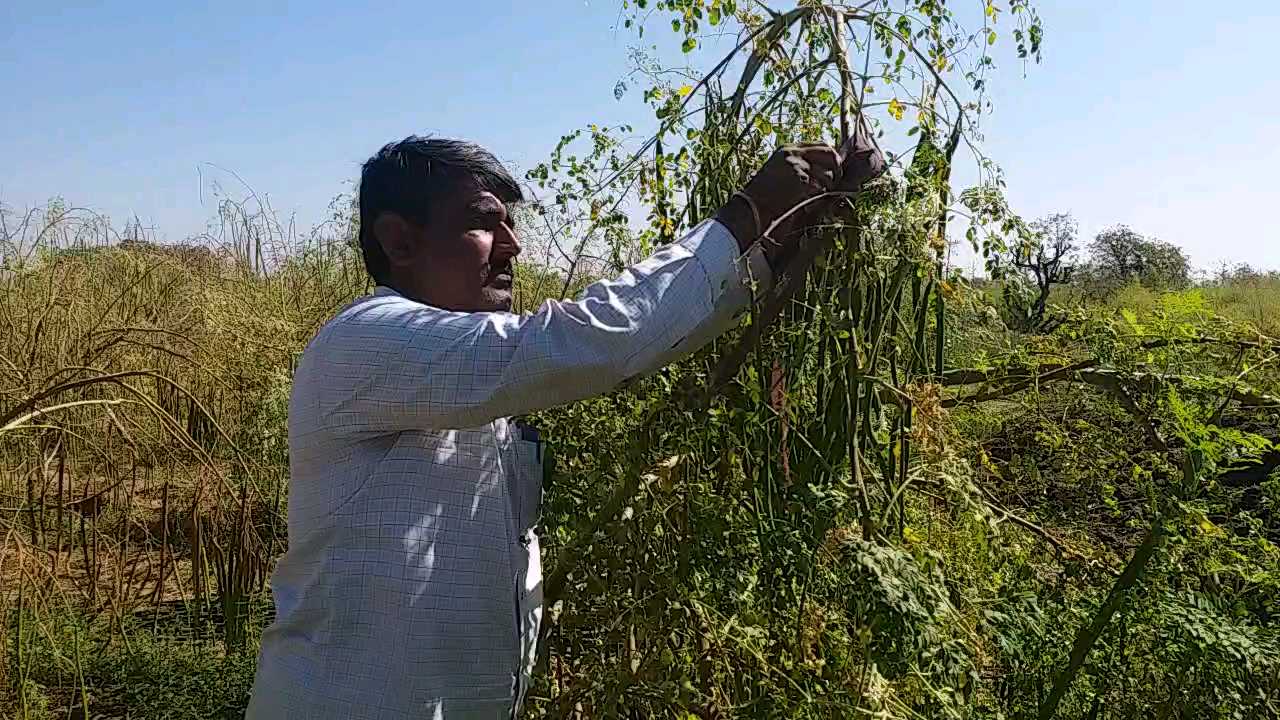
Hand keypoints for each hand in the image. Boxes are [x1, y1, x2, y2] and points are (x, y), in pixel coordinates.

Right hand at [716, 126, 884, 265]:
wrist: (750, 207)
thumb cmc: (763, 195)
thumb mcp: (779, 172)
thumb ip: (800, 165)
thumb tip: (825, 169)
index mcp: (788, 149)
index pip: (821, 146)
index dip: (832, 157)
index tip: (835, 169)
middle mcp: (793, 153)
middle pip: (830, 153)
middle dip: (837, 168)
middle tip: (835, 182)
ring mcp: (797, 166)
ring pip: (828, 173)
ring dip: (828, 186)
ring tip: (817, 195)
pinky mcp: (800, 180)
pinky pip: (820, 187)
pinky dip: (819, 195)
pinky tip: (809, 200)